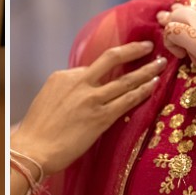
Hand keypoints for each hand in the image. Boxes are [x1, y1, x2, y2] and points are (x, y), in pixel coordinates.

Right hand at [11, 40, 165, 174]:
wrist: (33, 149)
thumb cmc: (37, 130)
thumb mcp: (48, 99)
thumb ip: (67, 92)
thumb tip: (83, 93)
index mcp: (63, 77)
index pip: (92, 67)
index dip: (110, 66)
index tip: (123, 62)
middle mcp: (79, 82)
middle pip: (112, 58)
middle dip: (133, 50)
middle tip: (149, 45)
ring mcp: (92, 99)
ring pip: (126, 79)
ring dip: (147, 70)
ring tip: (161, 64)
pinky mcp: (101, 117)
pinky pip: (128, 100)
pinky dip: (143, 91)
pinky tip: (154, 85)